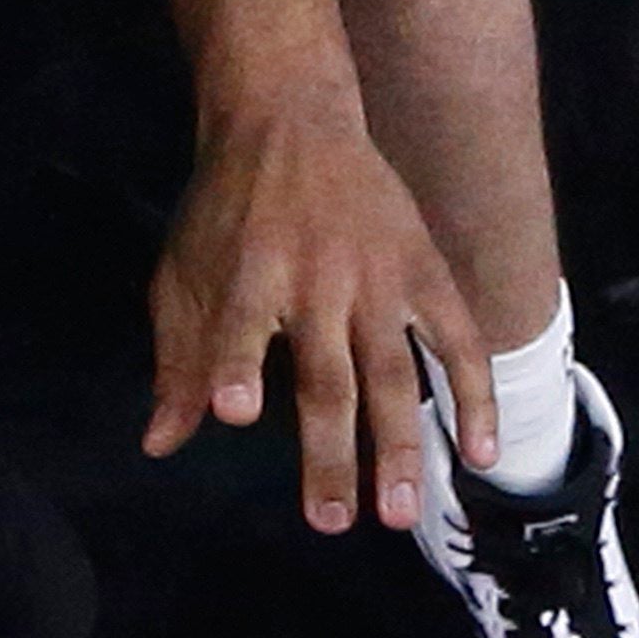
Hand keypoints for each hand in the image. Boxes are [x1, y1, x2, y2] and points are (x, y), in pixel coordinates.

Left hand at [144, 86, 493, 532]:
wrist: (289, 115)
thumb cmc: (228, 209)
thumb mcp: (187, 268)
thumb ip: (179, 357)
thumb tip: (157, 444)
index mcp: (248, 270)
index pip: (236, 322)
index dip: (233, 362)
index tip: (232, 412)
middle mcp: (314, 277)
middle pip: (324, 375)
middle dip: (329, 450)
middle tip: (330, 522)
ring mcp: (376, 277)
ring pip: (392, 373)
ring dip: (400, 447)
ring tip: (402, 515)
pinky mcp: (422, 271)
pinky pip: (458, 342)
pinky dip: (474, 396)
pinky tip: (481, 454)